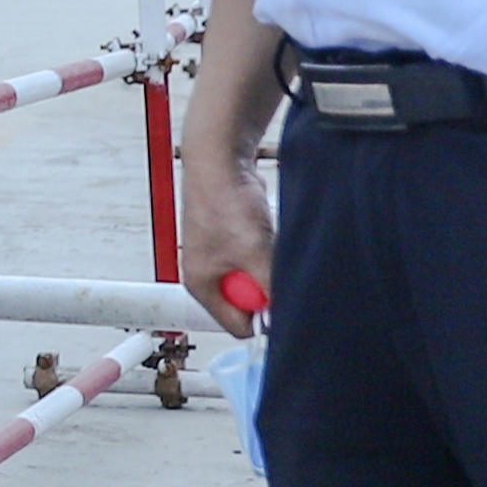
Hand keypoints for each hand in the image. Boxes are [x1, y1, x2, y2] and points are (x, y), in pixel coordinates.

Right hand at [176, 154, 271, 337]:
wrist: (220, 162)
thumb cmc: (224, 203)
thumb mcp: (254, 255)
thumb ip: (270, 290)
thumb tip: (285, 314)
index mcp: (201, 286)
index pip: (238, 325)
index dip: (263, 318)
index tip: (281, 300)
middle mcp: (208, 275)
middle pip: (250, 300)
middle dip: (266, 285)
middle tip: (271, 262)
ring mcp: (221, 256)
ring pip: (258, 276)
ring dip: (269, 262)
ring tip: (264, 238)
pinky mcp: (235, 239)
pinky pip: (260, 256)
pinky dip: (268, 245)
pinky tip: (263, 227)